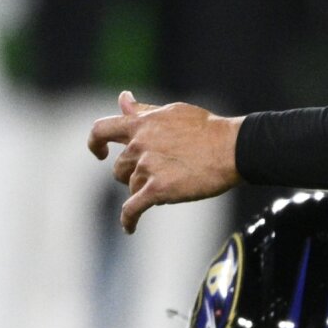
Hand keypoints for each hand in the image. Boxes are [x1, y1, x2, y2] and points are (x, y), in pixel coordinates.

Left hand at [86, 91, 241, 231]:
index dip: (96, 143)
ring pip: (130, 186)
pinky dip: (129, 220)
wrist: (231, 149)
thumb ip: (144, 110)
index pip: (102, 130)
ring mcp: (147, 168)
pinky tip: (130, 228)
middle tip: (157, 175)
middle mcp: (139, 145)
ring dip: (143, 190)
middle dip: (133, 174)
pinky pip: (132, 209)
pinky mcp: (158, 190)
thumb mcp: (172, 112)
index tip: (100, 153)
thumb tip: (123, 99)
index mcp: (141, 124)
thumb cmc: (207, 129)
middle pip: (120, 167)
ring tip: (167, 188)